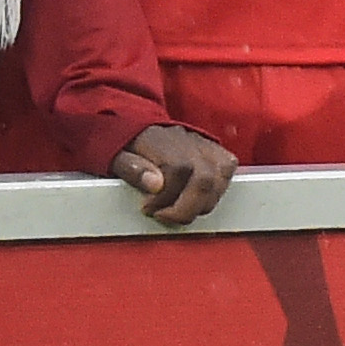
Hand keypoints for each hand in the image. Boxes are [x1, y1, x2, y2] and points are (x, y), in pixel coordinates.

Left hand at [114, 123, 236, 226]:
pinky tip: (197, 198)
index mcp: (161, 140)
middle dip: (186, 208)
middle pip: (205, 178)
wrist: (140, 128)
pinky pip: (228, 170)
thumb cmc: (127, 146)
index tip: (148, 208)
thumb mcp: (116, 156)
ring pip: (220, 178)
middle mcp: (189, 140)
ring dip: (201, 204)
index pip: (178, 169)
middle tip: (165, 216)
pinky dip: (216, 190)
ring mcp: (206, 144)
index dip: (165, 196)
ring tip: (178, 209)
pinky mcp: (217, 150)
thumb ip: (132, 169)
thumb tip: (155, 184)